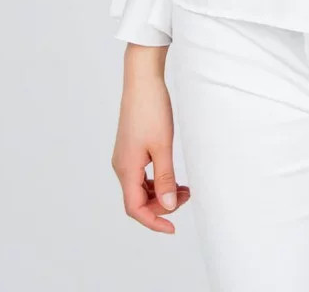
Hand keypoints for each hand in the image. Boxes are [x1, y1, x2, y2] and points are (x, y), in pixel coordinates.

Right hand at [111, 43, 189, 232]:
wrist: (142, 80)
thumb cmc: (151, 110)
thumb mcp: (162, 146)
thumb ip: (165, 178)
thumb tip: (166, 207)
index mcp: (126, 169)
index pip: (135, 208)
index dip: (153, 221)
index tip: (172, 228)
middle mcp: (121, 166)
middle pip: (137, 200)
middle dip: (161, 206)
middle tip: (187, 196)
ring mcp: (125, 157)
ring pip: (140, 188)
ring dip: (160, 193)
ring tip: (184, 188)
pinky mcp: (131, 148)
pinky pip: (142, 175)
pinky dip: (157, 180)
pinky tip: (172, 176)